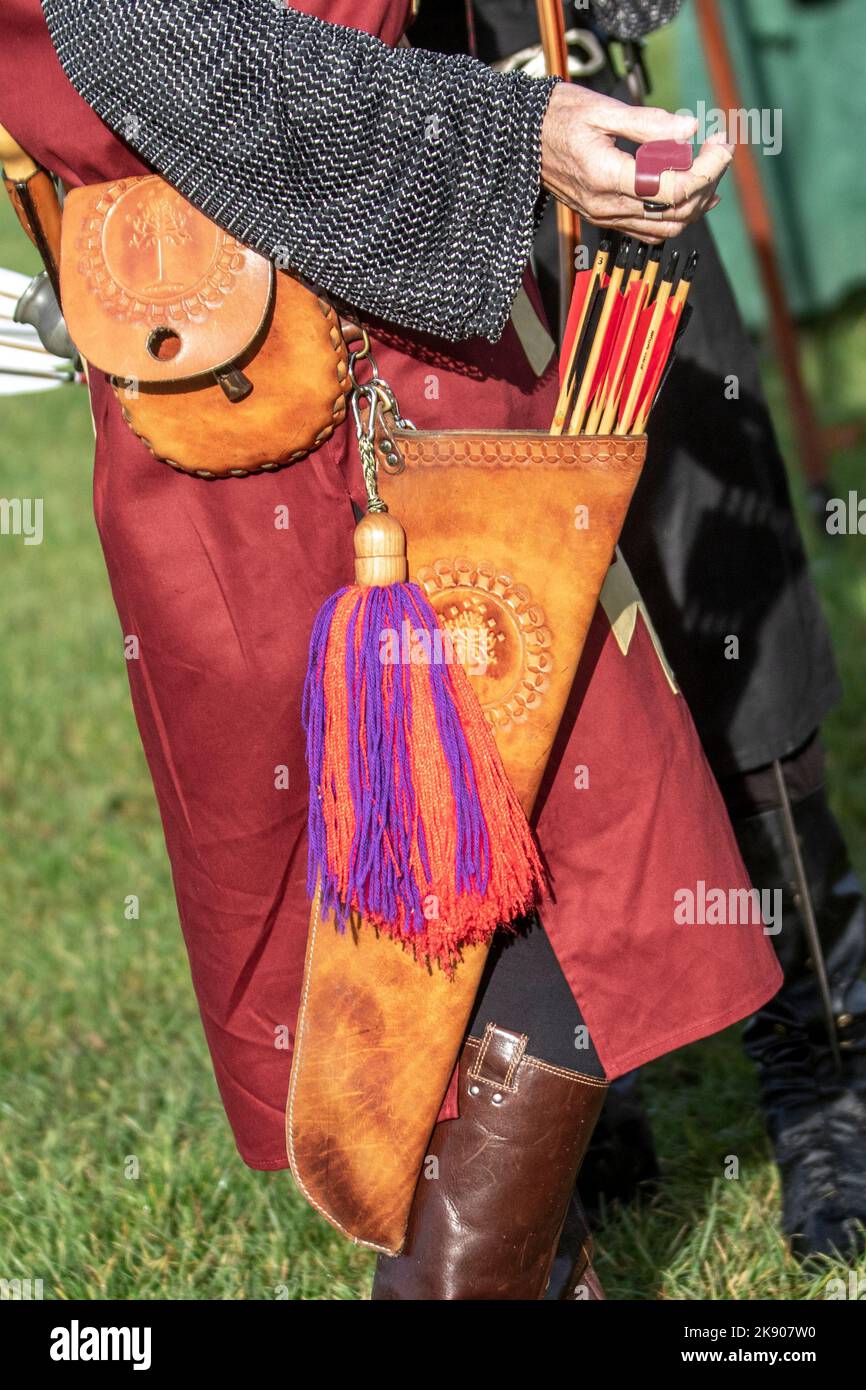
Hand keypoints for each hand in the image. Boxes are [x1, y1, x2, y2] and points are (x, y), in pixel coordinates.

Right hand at [540, 83, 731, 242]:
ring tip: (711, 168)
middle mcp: (607, 206)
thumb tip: (689, 129)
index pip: (675, 187)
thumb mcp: (602, 109)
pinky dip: (677, 215)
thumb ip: (648, 123)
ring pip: (668, 226)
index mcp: (606, 177)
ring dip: (696, 202)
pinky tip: (692, 192)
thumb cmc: (557, 117)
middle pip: (677, 210)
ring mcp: (605, 216)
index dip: (708, 167)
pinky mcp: (605, 218)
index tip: (721, 140)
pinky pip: (650, 230)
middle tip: (720, 147)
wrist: (519, 141)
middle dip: (708, 181)